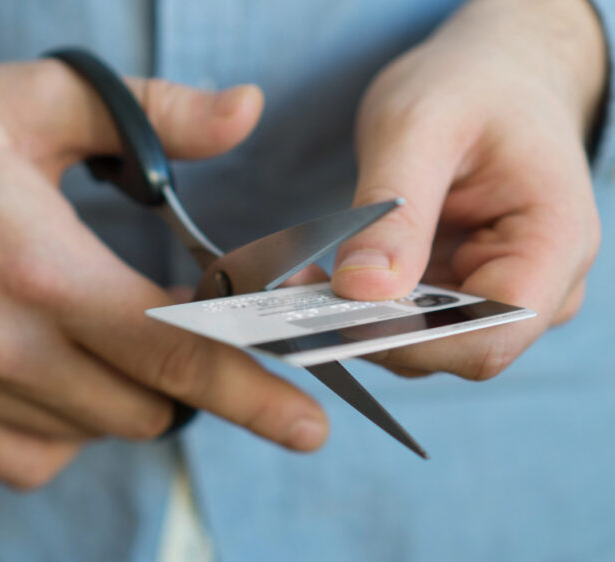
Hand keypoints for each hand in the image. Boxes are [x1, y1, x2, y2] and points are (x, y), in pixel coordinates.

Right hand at [0, 61, 327, 488]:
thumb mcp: (30, 102)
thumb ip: (152, 113)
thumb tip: (248, 111)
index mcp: (41, 270)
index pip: (176, 348)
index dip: (253, 384)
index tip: (306, 416)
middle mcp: (7, 348)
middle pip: (152, 405)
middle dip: (203, 381)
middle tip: (216, 340)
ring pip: (102, 430)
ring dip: (142, 395)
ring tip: (133, 339)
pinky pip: (37, 457)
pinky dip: (76, 427)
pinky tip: (69, 375)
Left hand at [332, 0, 605, 378]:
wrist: (492, 78)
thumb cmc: (469, 85)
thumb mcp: (421, 127)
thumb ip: (397, 211)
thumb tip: (363, 289)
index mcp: (552, 243)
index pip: (486, 334)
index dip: (410, 339)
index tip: (337, 313)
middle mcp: (537, 285)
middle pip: (451, 348)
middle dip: (373, 329)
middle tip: (298, 296)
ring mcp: (496, 293)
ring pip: (421, 343)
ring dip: (360, 321)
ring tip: (305, 280)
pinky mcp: (458, 291)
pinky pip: (407, 320)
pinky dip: (363, 307)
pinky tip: (323, 279)